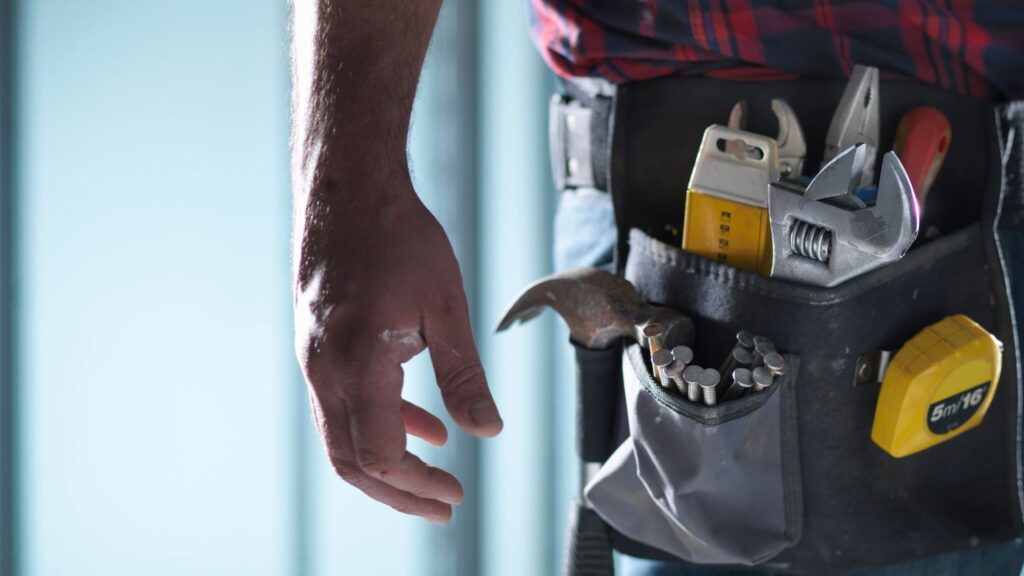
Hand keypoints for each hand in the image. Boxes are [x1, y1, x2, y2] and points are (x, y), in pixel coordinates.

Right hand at [294, 174, 502, 523]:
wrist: (348, 188)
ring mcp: (314, 358)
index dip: (417, 485)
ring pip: (342, 436)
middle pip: (351, 461)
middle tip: (442, 505)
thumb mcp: (445, 308)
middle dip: (398, 492)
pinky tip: (419, 420)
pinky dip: (378, 423)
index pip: (379, 455)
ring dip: (387, 462)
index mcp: (357, 364)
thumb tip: (486, 431)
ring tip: (433, 474)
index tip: (454, 493)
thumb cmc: (398, 237)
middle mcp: (324, 369)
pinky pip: (341, 403)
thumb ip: (463, 375)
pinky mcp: (317, 344)